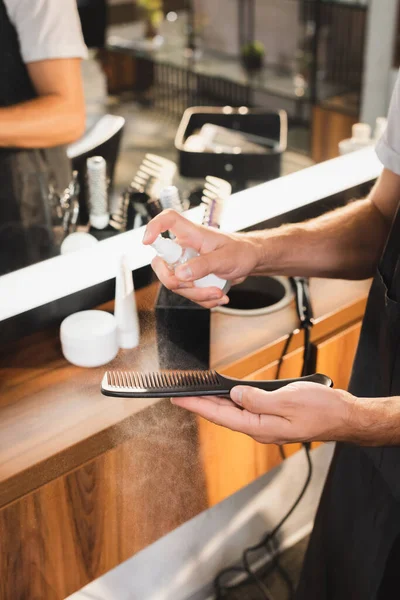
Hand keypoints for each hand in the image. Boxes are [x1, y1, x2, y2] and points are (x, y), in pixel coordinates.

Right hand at [142, 209, 262, 307]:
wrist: (250, 261)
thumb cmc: (240, 251)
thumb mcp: (225, 258)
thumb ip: (203, 265)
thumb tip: (180, 274)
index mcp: (192, 234)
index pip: (167, 220)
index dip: (153, 227)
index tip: (147, 242)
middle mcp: (184, 248)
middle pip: (162, 264)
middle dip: (176, 282)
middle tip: (195, 287)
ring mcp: (186, 264)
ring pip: (176, 284)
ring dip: (197, 294)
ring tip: (218, 293)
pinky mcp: (191, 278)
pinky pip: (187, 293)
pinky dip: (202, 299)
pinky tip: (218, 296)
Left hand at [171, 382, 359, 444]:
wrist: (344, 416)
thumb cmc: (321, 409)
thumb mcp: (288, 400)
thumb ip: (258, 398)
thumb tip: (236, 394)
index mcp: (259, 426)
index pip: (219, 416)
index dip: (197, 405)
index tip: (178, 398)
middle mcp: (259, 429)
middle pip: (223, 415)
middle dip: (200, 404)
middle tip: (180, 394)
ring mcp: (266, 425)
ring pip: (234, 412)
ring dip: (215, 402)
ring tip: (197, 392)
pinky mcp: (273, 418)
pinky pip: (247, 409)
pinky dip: (233, 400)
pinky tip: (228, 394)